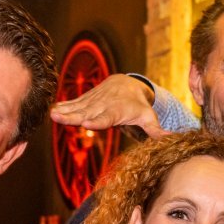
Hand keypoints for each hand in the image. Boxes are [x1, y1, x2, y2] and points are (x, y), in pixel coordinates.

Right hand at [49, 74, 167, 138]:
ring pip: (79, 107)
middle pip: (88, 112)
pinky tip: (52, 110)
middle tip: (59, 118)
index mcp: (118, 111)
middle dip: (74, 116)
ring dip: (65, 111)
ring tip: (52, 114)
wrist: (128, 84)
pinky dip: (64, 106)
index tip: (86, 123)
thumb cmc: (139, 105)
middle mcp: (104, 105)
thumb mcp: (148, 116)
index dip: (97, 120)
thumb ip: (156, 130)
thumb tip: (171, 139)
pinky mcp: (88, 99)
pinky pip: (75, 103)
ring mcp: (94, 101)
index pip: (107, 117)